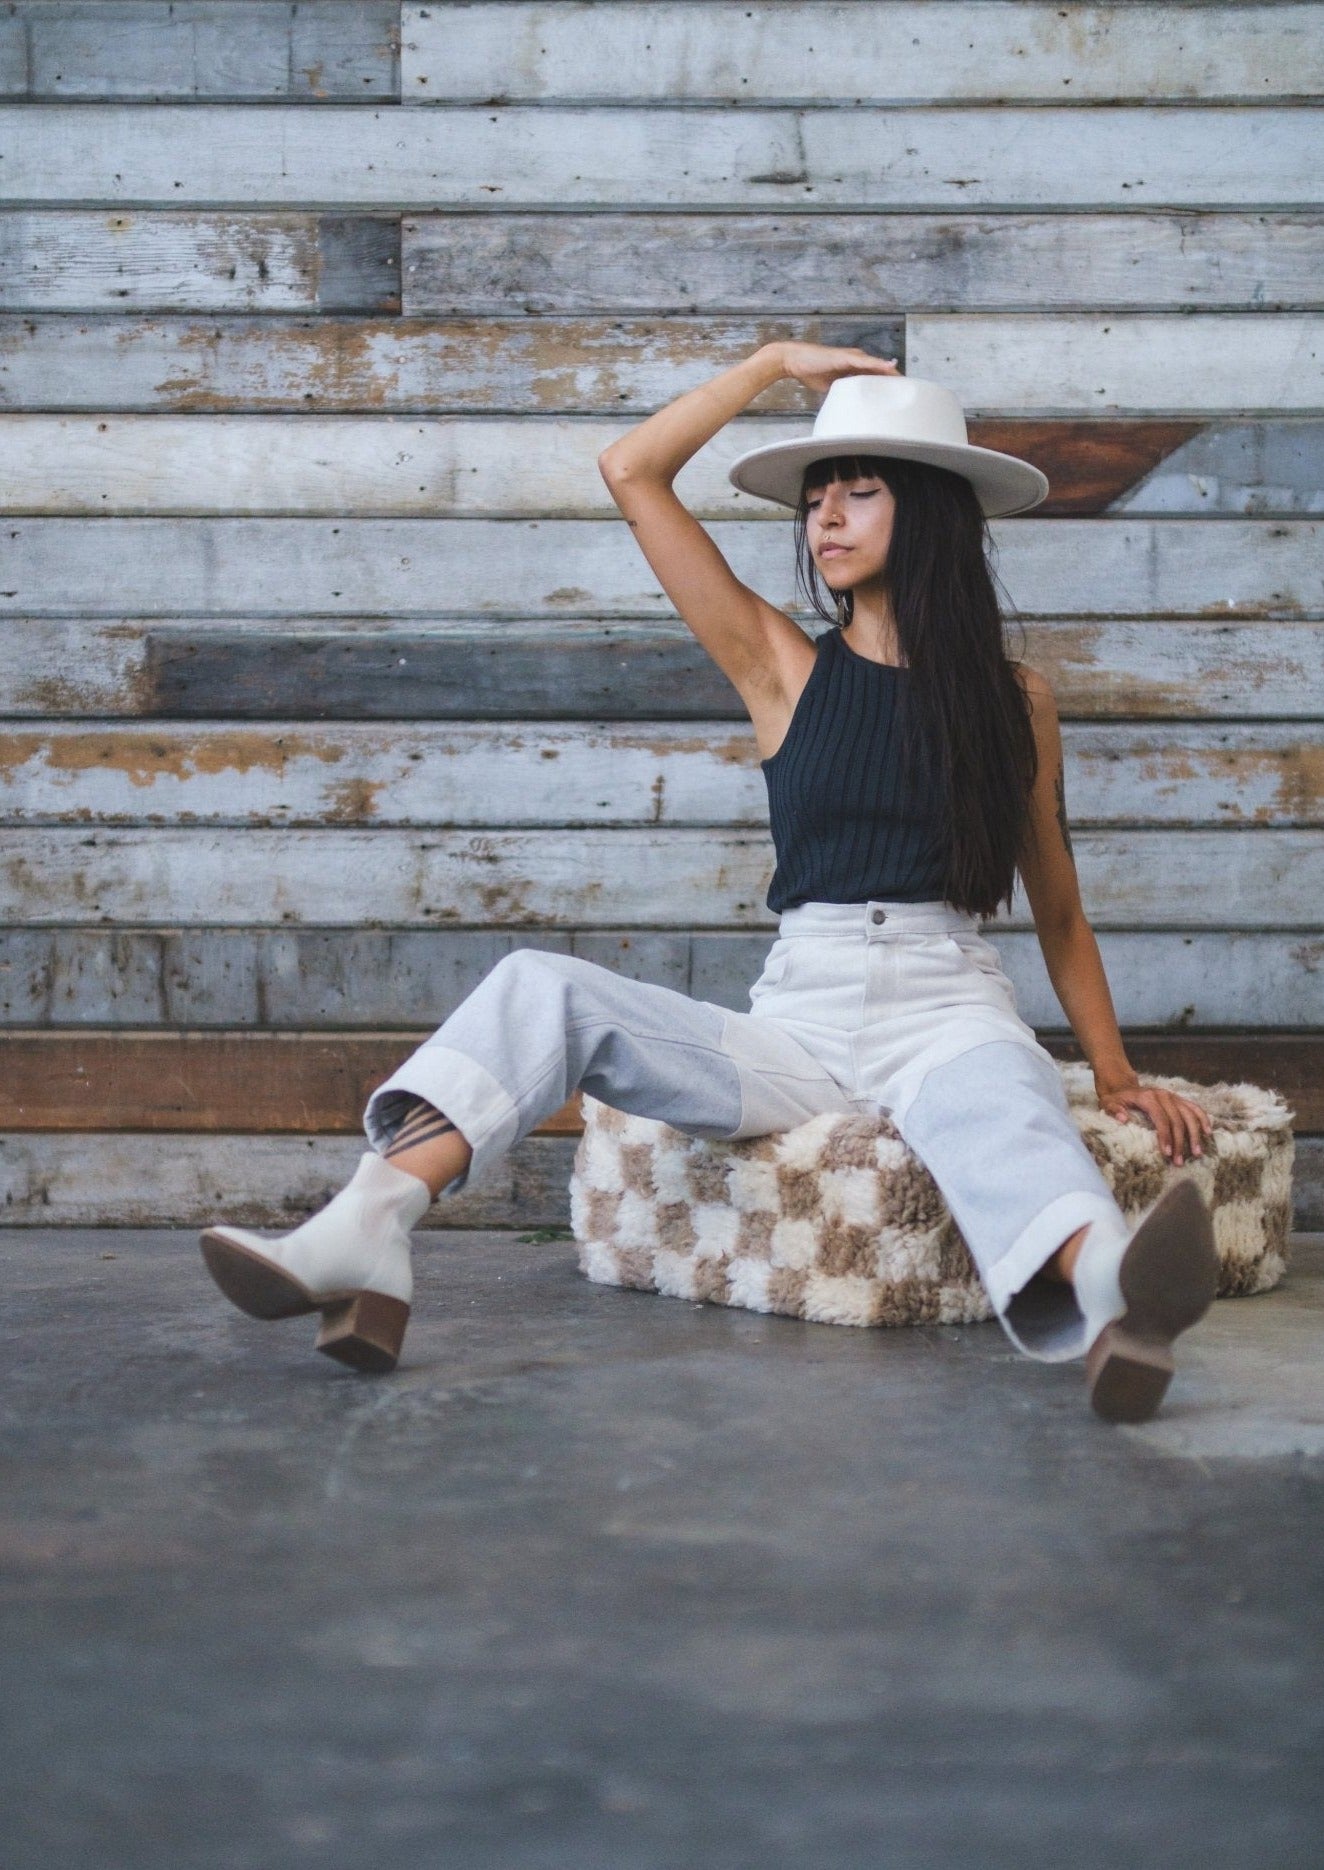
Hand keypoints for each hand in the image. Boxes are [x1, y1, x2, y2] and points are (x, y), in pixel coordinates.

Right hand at [775, 342, 900, 397]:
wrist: (795, 361)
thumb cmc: (811, 373)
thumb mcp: (831, 387)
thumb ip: (842, 393)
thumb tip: (848, 407)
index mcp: (854, 368)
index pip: (876, 376)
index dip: (889, 384)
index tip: (901, 395)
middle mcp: (857, 360)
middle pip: (881, 371)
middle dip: (895, 380)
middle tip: (910, 392)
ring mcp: (853, 357)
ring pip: (878, 365)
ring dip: (892, 373)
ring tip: (906, 382)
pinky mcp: (846, 357)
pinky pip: (866, 362)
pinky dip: (878, 365)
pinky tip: (890, 368)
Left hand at [1094, 1073, 1212, 1165]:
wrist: (1123, 1085)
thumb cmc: (1115, 1098)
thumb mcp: (1108, 1103)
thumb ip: (1113, 1110)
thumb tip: (1123, 1118)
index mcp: (1148, 1097)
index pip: (1161, 1118)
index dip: (1165, 1135)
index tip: (1167, 1153)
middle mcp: (1163, 1095)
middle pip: (1177, 1120)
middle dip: (1180, 1142)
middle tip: (1179, 1161)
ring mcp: (1173, 1096)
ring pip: (1189, 1115)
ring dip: (1195, 1134)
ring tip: (1197, 1153)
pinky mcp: (1179, 1099)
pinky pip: (1195, 1108)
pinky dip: (1203, 1119)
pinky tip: (1208, 1132)